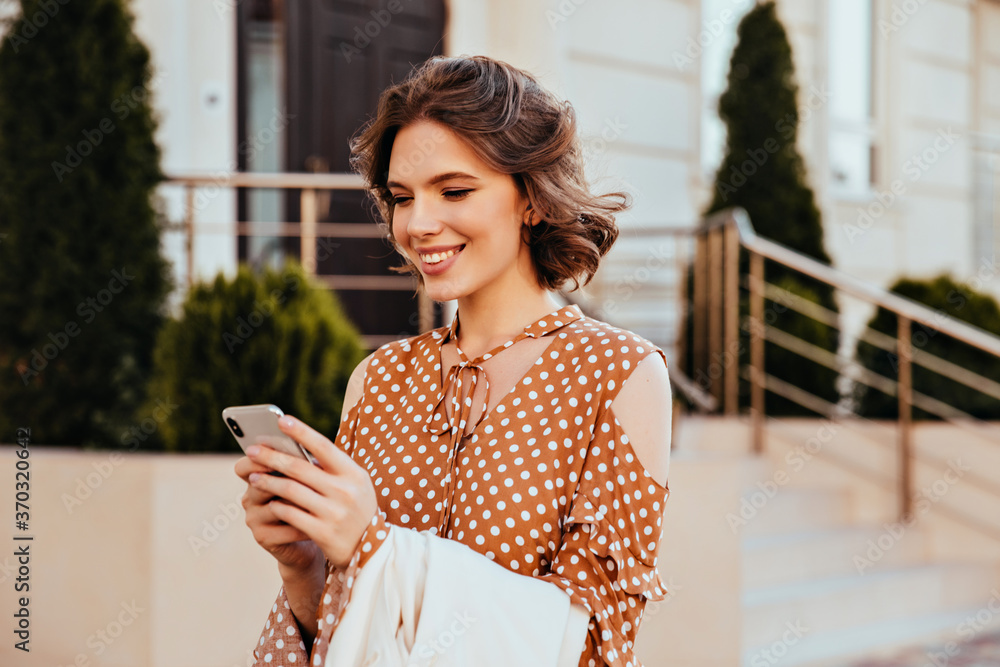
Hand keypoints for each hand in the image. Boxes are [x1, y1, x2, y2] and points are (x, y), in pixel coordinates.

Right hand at [235, 449, 323, 573]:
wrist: (314, 534)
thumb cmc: (311, 500)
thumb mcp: (307, 480)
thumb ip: (303, 466)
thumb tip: (310, 454)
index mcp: (256, 478)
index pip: (243, 466)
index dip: (257, 459)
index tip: (277, 451)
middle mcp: (249, 498)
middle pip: (259, 484)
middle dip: (284, 478)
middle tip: (308, 475)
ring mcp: (253, 519)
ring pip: (274, 506)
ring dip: (298, 503)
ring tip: (320, 501)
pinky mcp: (263, 538)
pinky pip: (283, 529)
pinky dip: (303, 524)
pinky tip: (320, 521)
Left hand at [238, 415, 377, 568]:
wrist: (373, 550)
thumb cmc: (358, 510)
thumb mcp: (356, 485)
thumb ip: (333, 468)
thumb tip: (298, 448)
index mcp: (354, 474)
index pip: (324, 446)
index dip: (301, 432)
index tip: (281, 420)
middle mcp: (345, 491)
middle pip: (300, 468)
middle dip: (272, 456)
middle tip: (252, 450)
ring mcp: (334, 513)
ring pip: (291, 491)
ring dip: (268, 482)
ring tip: (253, 477)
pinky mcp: (323, 533)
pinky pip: (291, 514)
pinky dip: (277, 506)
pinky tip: (268, 502)